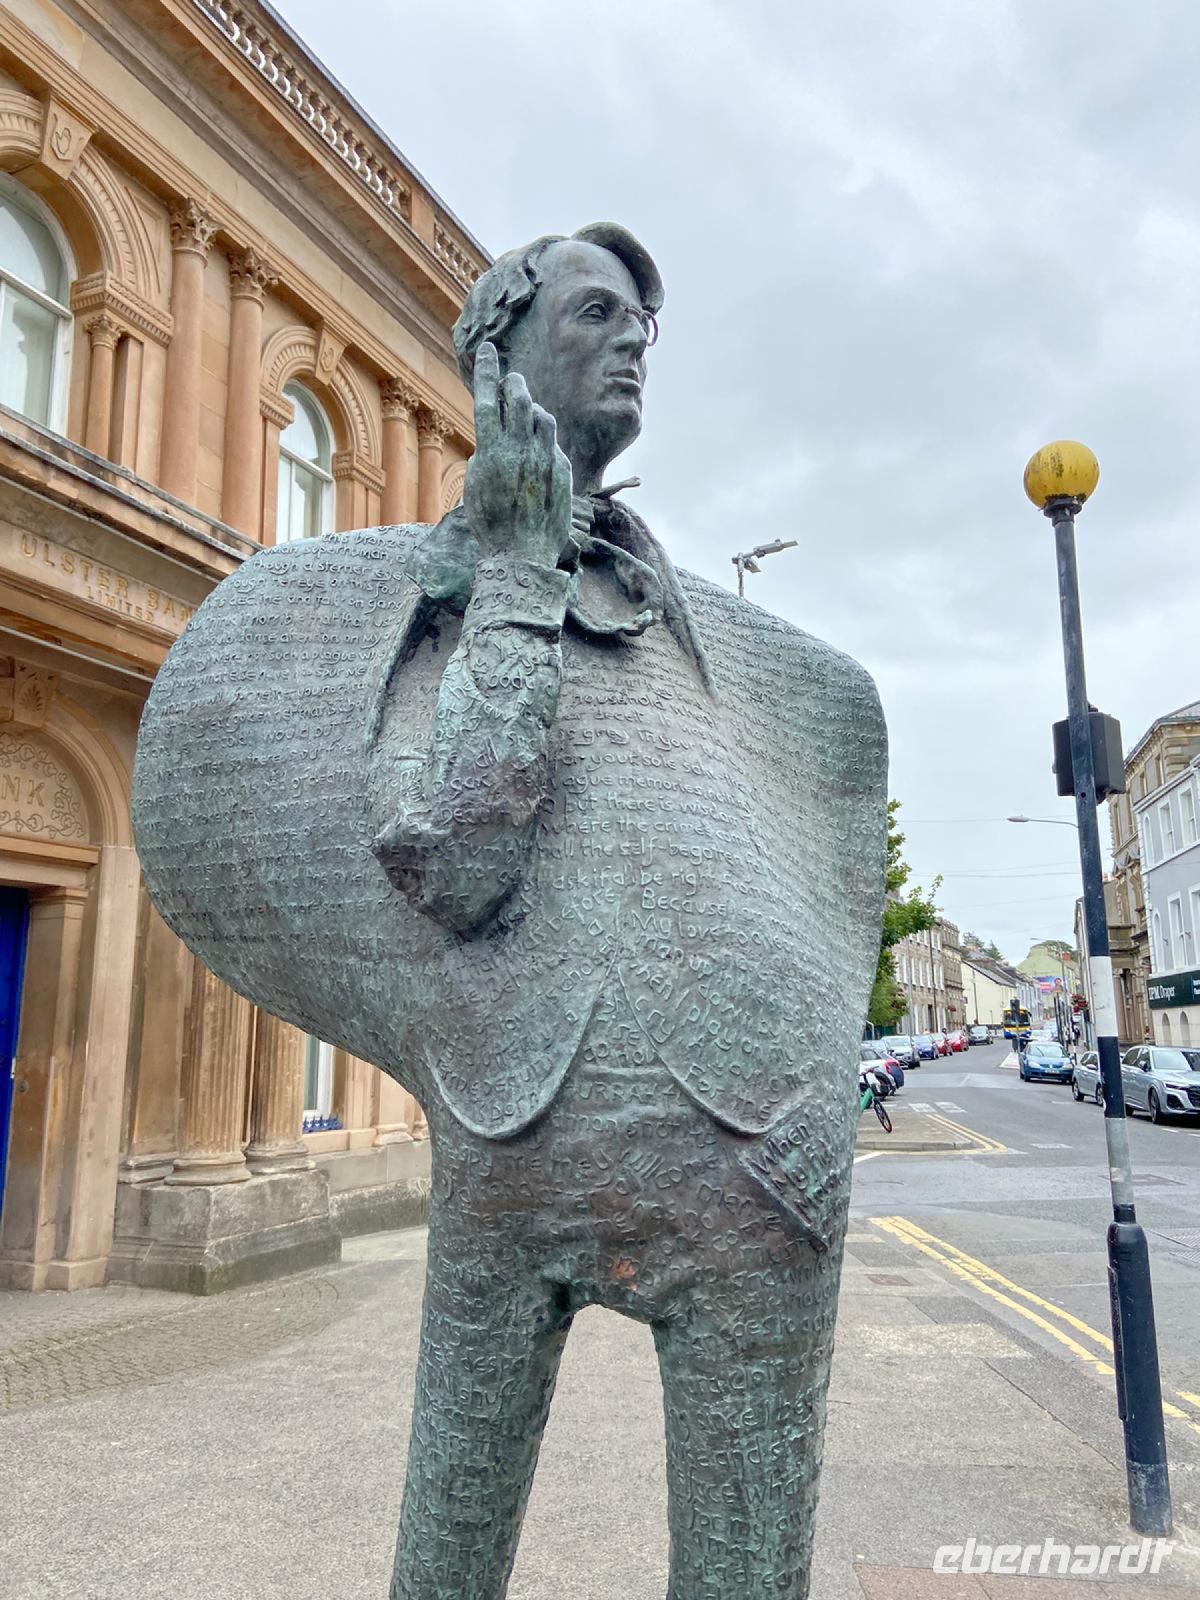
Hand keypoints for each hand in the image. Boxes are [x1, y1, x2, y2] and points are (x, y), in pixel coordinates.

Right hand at [463, 342, 574, 569]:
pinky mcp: (562, 472)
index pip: (489, 400)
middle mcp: (520, 450)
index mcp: (491, 452)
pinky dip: (545, 440)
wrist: (521, 556)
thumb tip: (492, 439)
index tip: (487, 350)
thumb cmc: (491, 527)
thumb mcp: (475, 488)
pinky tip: (540, 448)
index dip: (488, 371)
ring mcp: (544, 460)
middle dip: (516, 384)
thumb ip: (484, 457)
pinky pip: (554, 444)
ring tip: (528, 411)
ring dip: (534, 409)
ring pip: (542, 418)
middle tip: (514, 379)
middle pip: (520, 400)